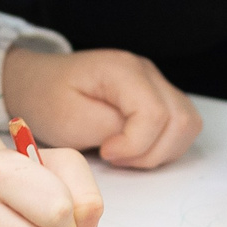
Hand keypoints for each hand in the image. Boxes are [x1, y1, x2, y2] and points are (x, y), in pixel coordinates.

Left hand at [2, 46, 202, 167]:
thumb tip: (137, 140)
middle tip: (114, 156)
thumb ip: (108, 128)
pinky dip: (163, 146)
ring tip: (123, 154)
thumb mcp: (68, 118)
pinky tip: (133, 149)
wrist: (38, 84)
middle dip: (150, 152)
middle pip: (181, 120)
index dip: (135, 144)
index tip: (106, 153)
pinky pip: (180, 127)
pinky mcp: (158, 98)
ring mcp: (156, 83)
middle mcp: (147, 72)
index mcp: (123, 70)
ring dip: (160, 151)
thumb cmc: (48, 99)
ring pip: (187, 125)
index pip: (156, 113)